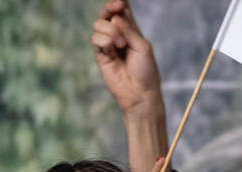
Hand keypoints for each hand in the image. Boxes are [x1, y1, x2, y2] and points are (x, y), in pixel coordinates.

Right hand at [92, 1, 161, 115]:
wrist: (140, 93)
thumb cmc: (146, 71)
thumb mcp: (142, 45)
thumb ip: (129, 30)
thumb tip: (115, 18)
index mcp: (130, 30)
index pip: (121, 10)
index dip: (118, 3)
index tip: (120, 3)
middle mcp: (117, 36)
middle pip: (106, 14)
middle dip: (110, 8)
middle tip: (118, 8)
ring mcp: (108, 46)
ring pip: (99, 24)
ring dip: (111, 30)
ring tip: (122, 44)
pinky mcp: (100, 56)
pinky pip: (96, 39)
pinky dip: (105, 40)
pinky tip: (114, 50)